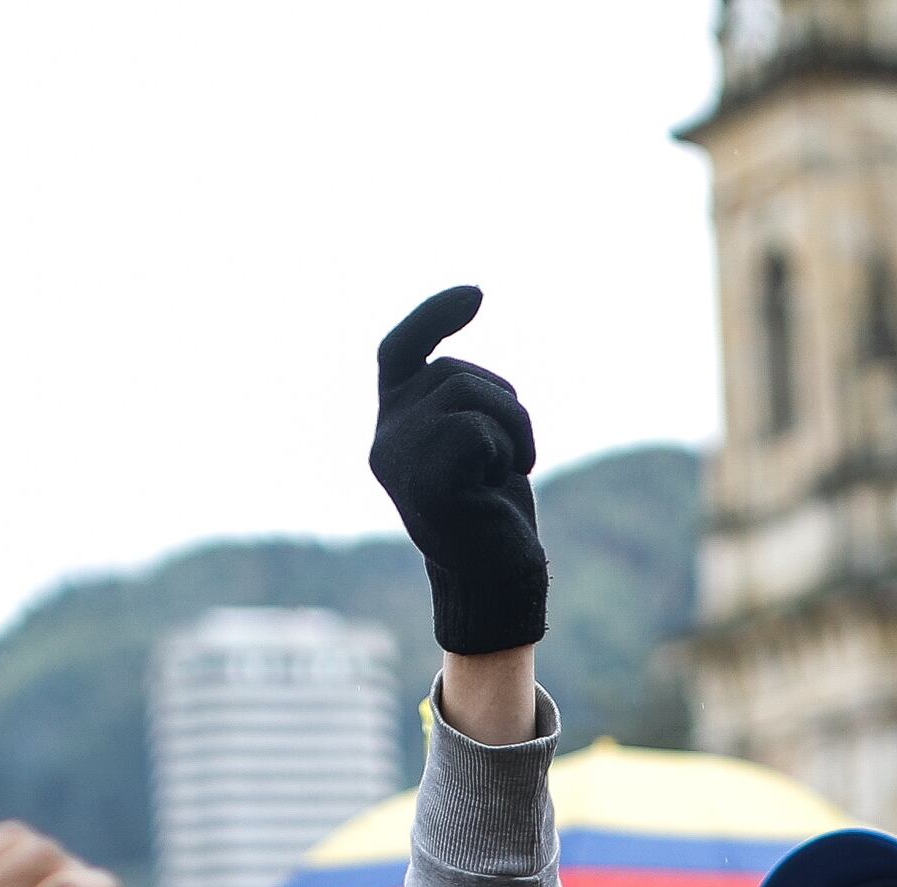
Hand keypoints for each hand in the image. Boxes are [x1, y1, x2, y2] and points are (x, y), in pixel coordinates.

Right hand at [373, 285, 549, 658]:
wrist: (496, 582)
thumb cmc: (494, 514)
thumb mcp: (476, 446)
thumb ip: (458, 402)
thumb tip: (463, 335)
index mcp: (393, 426)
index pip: (400, 350)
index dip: (434, 316)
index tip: (478, 294)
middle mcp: (384, 437)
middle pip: (453, 371)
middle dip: (503, 401)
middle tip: (512, 455)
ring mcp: (397, 458)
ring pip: (467, 390)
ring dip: (511, 425)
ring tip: (507, 469)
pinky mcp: (422, 479)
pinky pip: (476, 427)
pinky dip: (507, 448)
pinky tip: (501, 484)